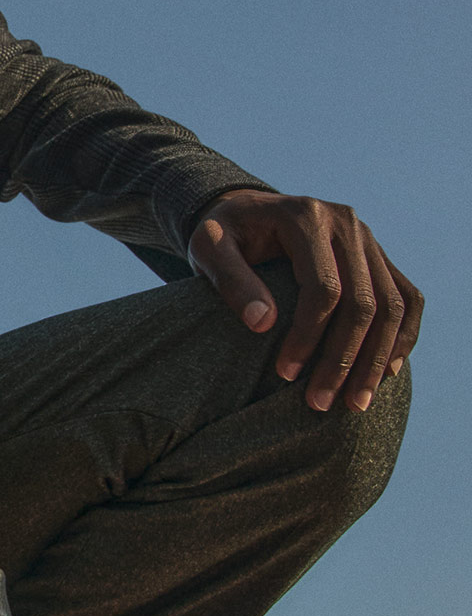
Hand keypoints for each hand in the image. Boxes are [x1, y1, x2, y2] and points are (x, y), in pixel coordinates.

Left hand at [187, 189, 422, 413]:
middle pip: (363, 301)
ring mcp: (369, 239)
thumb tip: (262, 323)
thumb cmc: (223, 235)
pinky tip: (386, 373)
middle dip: (344, 359)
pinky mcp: (378, 256)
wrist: (246, 212)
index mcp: (306, 217)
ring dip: (377, 359)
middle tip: (320, 402)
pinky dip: (402, 337)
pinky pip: (406, 298)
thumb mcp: (209, 248)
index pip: (324, 287)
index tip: (285, 374)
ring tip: (355, 403)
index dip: (308, 336)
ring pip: (392, 305)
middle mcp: (347, 223)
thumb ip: (230, 280)